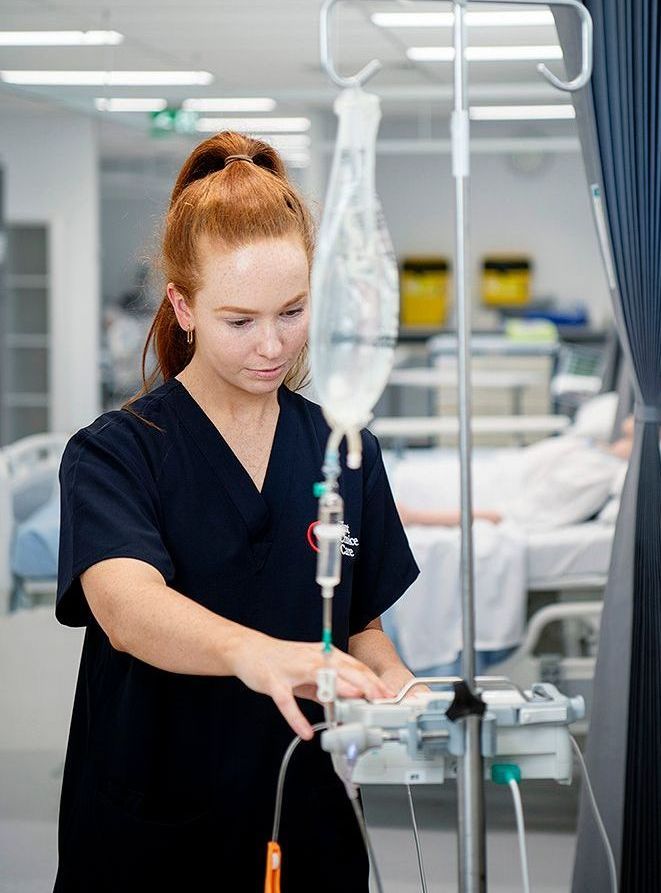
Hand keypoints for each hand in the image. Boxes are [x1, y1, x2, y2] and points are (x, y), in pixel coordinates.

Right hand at [228, 631, 394, 739]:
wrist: (250, 650)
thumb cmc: (284, 661)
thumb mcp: (312, 672)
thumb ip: (330, 686)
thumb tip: (350, 703)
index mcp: (324, 654)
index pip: (353, 666)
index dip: (372, 680)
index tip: (387, 694)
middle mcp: (312, 658)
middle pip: (343, 669)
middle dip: (365, 683)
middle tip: (381, 699)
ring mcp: (293, 668)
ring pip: (320, 677)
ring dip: (338, 689)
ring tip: (354, 704)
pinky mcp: (274, 681)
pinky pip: (286, 701)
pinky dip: (296, 718)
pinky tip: (305, 732)